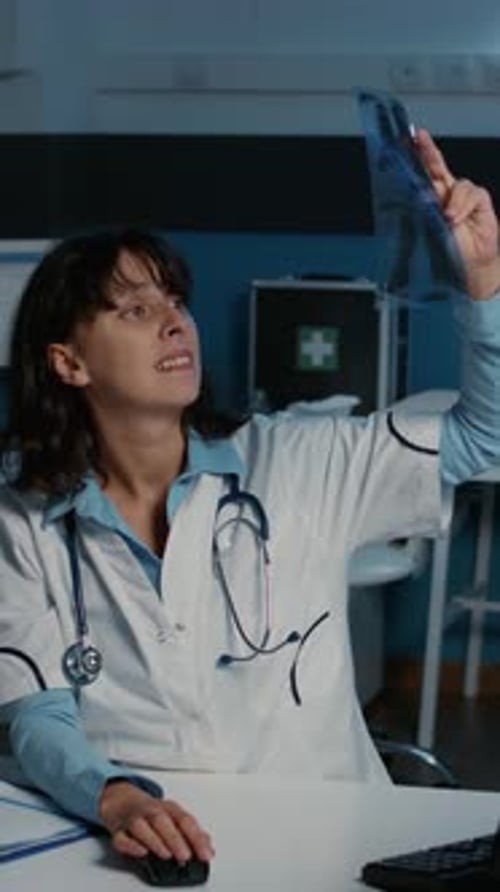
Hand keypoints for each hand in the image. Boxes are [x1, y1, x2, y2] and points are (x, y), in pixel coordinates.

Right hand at [99, 780, 214, 861]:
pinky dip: (130, 845)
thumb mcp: (173, 817)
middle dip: (175, 839)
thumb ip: (192, 832)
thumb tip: (208, 846)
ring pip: (142, 826)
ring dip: (154, 841)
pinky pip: (121, 837)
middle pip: (162, 820)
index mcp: (168, 808)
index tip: (205, 853)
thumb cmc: (152, 812)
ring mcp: (133, 819)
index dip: (197, 837)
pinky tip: (141, 852)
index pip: (185, 819)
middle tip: (186, 856)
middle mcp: (151, 810)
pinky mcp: (118, 830)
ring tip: (167, 855)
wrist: (121, 800)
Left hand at [416, 129, 499, 299]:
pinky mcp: (479, 201)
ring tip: (447, 219)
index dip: (415, 160)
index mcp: (430, 202)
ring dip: (451, 200)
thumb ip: (422, 213)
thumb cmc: (448, 252)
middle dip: (429, 152)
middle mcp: (446, 195)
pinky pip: (471, 193)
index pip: (422, 177)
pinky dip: (462, 205)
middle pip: (438, 168)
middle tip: (420, 139)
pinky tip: (456, 218)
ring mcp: (464, 197)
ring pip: (457, 183)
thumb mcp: (428, 232)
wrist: (469, 267)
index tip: (405, 143)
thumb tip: (417, 197)